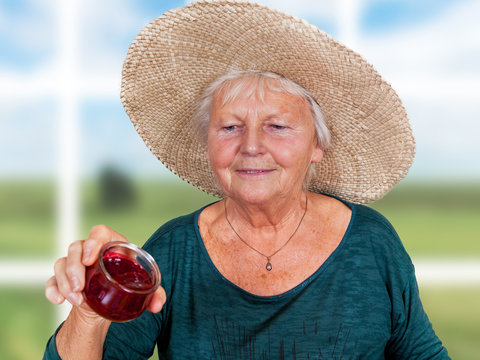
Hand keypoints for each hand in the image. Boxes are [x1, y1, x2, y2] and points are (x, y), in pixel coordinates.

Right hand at [45, 225, 166, 318]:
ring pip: (62, 262)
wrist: (111, 299)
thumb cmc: (129, 283)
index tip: (90, 259)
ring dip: (64, 281)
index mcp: (112, 245)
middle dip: (74, 267)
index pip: (99, 232)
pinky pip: (52, 279)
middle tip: (79, 286)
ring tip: (76, 300)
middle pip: (76, 247)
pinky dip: (52, 289)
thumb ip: (155, 294)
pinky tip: (57, 300)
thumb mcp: (143, 287)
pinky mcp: (65, 278)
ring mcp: (76, 263)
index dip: (93, 241)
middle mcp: (91, 250)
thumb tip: (158, 304)